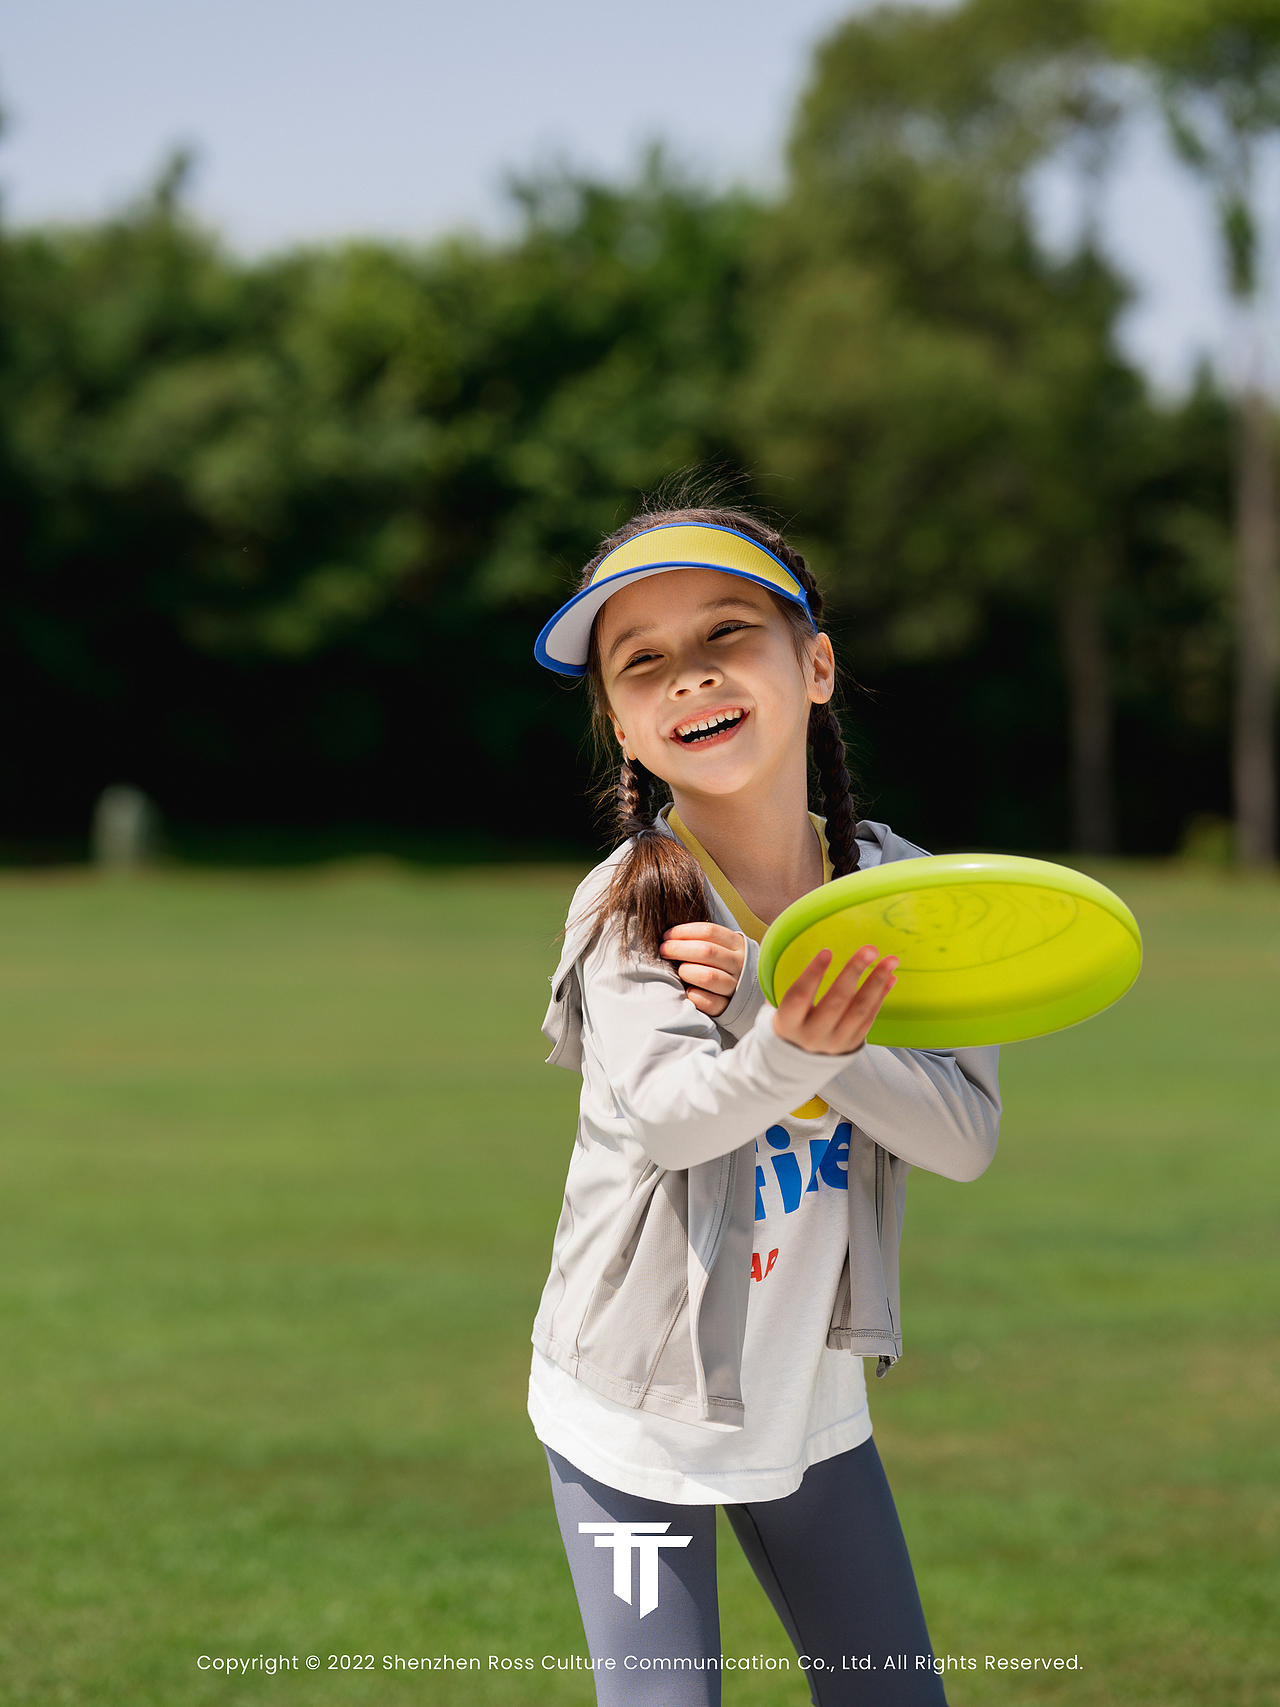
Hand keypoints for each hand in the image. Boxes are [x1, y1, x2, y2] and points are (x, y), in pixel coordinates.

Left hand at [659, 922, 745, 1018]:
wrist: (749, 993)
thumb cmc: (726, 965)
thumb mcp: (724, 947)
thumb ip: (704, 940)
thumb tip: (670, 936)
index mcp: (737, 944)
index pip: (709, 931)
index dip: (683, 932)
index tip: (666, 935)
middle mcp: (739, 964)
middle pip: (706, 951)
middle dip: (678, 948)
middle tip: (664, 950)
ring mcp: (736, 986)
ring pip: (708, 976)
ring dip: (686, 971)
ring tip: (679, 971)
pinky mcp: (729, 1007)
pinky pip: (710, 1002)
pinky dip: (695, 995)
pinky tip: (688, 991)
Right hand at [772, 944, 897, 1054]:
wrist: (796, 1061)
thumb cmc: (790, 1022)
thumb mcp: (780, 1007)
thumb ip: (794, 985)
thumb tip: (810, 948)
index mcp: (787, 1023)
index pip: (799, 996)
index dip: (813, 974)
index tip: (827, 951)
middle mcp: (811, 1036)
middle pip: (836, 1001)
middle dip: (854, 972)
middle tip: (870, 949)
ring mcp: (834, 1042)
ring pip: (859, 1010)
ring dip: (876, 982)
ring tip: (890, 961)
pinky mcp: (852, 1045)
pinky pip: (869, 1018)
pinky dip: (880, 997)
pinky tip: (889, 978)